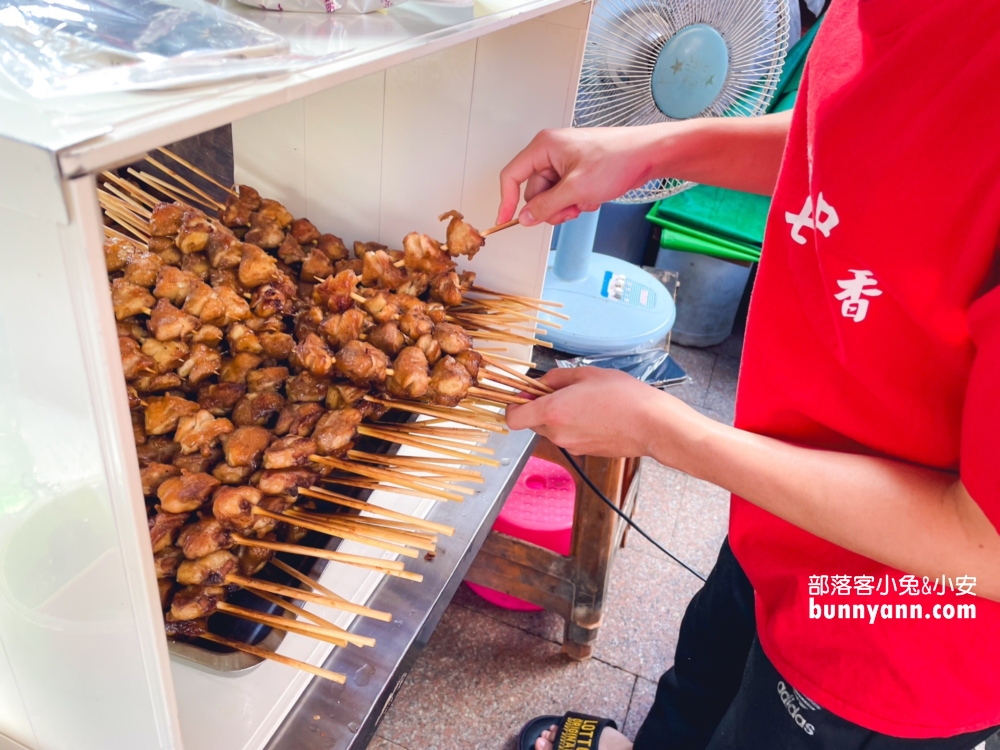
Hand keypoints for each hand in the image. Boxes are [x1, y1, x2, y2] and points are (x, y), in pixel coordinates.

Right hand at [496, 126, 664, 226]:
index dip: (506, 200)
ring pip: (551, 196)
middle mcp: (551, 153)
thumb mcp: (576, 189)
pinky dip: (578, 201)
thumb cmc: (617, 159)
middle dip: (550, 206)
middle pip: (534, 191)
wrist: (647, 155)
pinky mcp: (578, 171)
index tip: (505, 220)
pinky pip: (566, 194)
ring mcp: (565, 163)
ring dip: (566, 206)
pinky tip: (594, 197)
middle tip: (568, 209)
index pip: (513, 175)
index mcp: (544, 147)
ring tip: (585, 201)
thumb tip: (525, 217)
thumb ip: (546, 206)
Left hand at [504, 366, 705, 460]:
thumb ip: (557, 378)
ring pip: (551, 430)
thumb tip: (542, 383)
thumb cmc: (624, 396)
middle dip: (539, 407)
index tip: (523, 394)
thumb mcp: (587, 374)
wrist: (652, 425)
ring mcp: (571, 445)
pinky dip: (574, 426)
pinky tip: (594, 414)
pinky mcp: (584, 452)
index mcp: (552, 412)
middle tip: (561, 391)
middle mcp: (557, 433)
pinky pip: (569, 437)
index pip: (512, 418)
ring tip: (584, 401)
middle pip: (532, 423)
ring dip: (558, 416)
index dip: (512, 406)